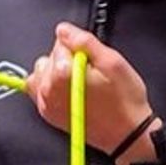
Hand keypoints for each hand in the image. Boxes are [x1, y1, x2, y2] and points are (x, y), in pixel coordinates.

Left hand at [25, 23, 161, 164]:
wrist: (127, 134)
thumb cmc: (124, 101)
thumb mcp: (113, 62)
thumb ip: (84, 41)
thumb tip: (63, 30)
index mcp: (62, 74)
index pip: (60, 42)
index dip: (79, 46)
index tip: (92, 58)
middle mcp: (48, 89)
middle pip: (49, 56)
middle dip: (68, 58)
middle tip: (89, 71)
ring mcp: (46, 103)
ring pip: (42, 71)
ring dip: (57, 71)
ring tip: (79, 81)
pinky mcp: (48, 113)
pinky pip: (38, 90)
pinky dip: (51, 85)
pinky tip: (69, 89)